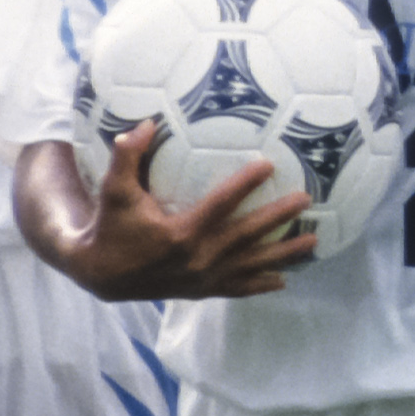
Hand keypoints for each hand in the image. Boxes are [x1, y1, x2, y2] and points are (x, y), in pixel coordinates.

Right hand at [58, 121, 317, 299]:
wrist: (101, 274)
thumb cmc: (111, 226)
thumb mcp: (113, 191)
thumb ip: (127, 157)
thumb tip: (145, 124)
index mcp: (179, 233)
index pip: (220, 204)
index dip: (244, 184)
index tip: (269, 164)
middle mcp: (197, 258)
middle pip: (247, 235)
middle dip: (278, 217)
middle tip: (306, 199)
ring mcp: (203, 278)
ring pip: (251, 265)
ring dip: (284, 254)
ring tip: (314, 241)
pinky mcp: (202, 291)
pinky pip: (238, 289)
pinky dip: (260, 285)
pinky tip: (284, 280)